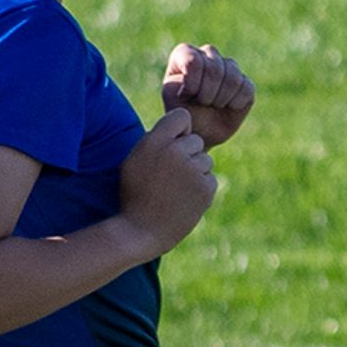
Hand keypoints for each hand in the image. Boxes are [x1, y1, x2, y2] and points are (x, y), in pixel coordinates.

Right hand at [117, 110, 219, 250]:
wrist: (142, 230)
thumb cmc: (135, 194)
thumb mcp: (136, 160)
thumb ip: (157, 141)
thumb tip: (181, 129)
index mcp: (154, 141)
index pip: (182, 117)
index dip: (181, 129)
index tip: (174, 142)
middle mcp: (175, 152)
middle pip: (196, 140)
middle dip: (188, 153)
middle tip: (171, 174)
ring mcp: (192, 170)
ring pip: (206, 160)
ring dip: (195, 171)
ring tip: (176, 188)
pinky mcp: (205, 188)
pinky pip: (210, 178)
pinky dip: (201, 188)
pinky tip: (184, 198)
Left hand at [162, 43, 255, 146]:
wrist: (200, 132)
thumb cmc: (183, 115)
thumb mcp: (171, 101)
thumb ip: (174, 87)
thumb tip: (192, 75)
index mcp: (185, 54)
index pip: (194, 61)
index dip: (192, 84)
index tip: (185, 97)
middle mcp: (208, 55)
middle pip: (215, 68)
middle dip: (208, 94)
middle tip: (202, 104)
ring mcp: (229, 67)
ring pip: (233, 77)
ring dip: (222, 99)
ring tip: (214, 105)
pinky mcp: (245, 82)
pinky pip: (247, 88)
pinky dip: (236, 103)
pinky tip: (228, 107)